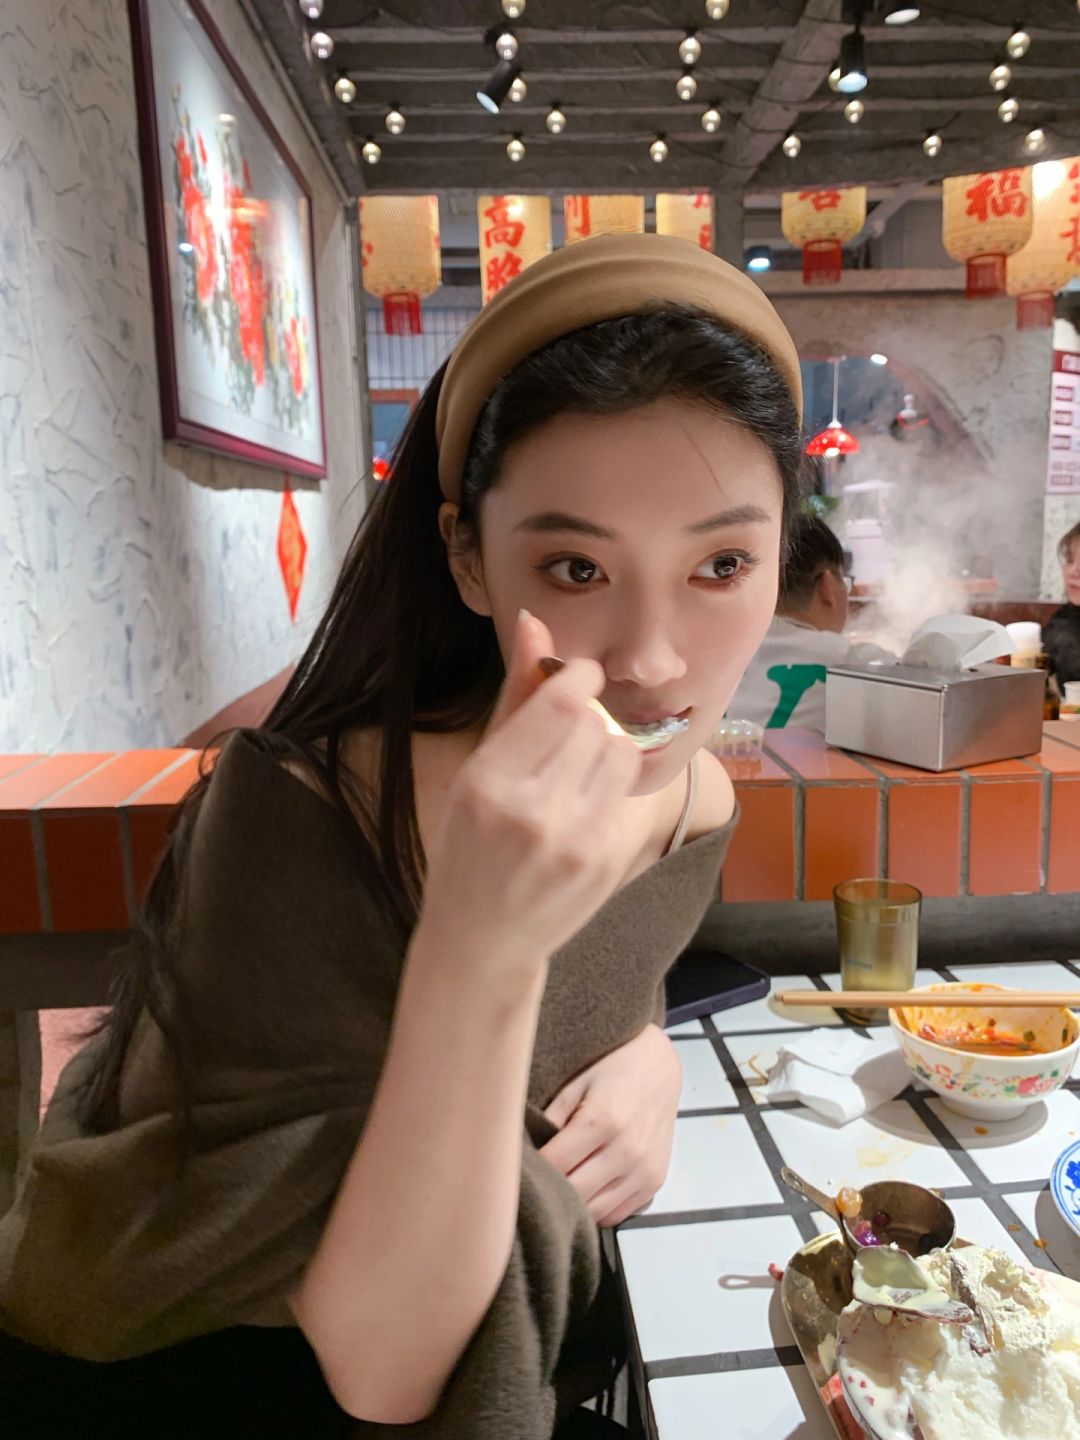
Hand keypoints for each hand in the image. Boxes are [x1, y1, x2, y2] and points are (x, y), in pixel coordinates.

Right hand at [419, 612, 641, 982]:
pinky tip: (582, 809)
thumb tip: (532, 622)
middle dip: (589, 717)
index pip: (562, 703)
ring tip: (576, 771)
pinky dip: (611, 787)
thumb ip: (514, 697)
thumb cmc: (470, 845)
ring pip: (622, 753)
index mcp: (488, 783)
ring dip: (607, 748)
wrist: (483, 939)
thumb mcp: (476, 768)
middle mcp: (532, 813)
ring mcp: (574, 842)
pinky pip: (628, 792)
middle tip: (568, 736)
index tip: (578, 677)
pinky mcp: (606, 863)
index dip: (580, 677)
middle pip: (596, 723)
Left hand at [538, 1024, 681, 1227]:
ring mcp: (644, 1170)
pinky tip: (586, 1190)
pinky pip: (617, 1214)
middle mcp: (626, 1150)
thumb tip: (527, 1152)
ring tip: (559, 1188)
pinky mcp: (654, 1182)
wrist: (660, 1066)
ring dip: (574, 1205)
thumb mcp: (575, 1082)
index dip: (534, 1169)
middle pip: (574, 1193)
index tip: (519, 1168)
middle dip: (551, 1191)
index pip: (555, 1164)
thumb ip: (551, 1117)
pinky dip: (597, 1209)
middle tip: (536, 1182)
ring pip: (595, 1211)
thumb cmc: (612, 1067)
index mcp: (601, 1120)